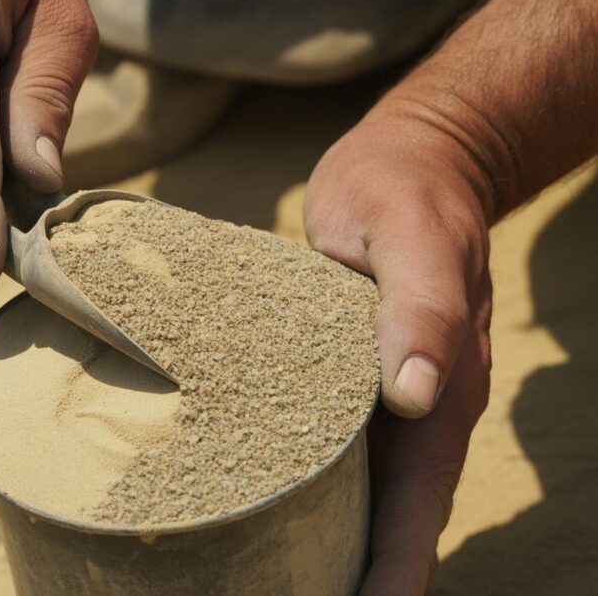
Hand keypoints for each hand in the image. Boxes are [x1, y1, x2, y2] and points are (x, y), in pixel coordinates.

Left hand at [304, 109, 492, 593]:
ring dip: (337, 544)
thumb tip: (422, 396)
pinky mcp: (351, 373)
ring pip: (364, 489)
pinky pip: (337, 443)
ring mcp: (385, 392)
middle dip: (360, 576)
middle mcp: (417, 405)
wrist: (407, 163)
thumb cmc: (402, 192)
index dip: (394, 571)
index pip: (419, 506)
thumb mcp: (409, 234)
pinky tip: (275, 506)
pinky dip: (316, 487)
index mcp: (441, 388)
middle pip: (393, 516)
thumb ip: (422, 307)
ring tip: (282, 582)